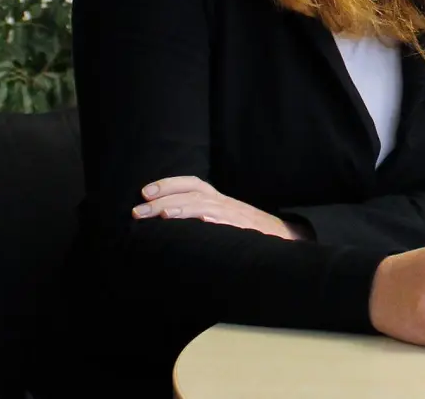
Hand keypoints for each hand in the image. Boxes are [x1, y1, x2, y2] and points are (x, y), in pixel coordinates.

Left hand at [132, 176, 300, 239]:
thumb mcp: (226, 223)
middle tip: (138, 210)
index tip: (145, 193)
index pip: (192, 185)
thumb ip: (205, 221)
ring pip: (203, 204)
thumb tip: (170, 226)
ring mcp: (235, 215)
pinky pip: (223, 220)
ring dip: (178, 208)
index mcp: (219, 201)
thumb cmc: (251, 235)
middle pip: (192, 191)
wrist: (287, 240)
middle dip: (163, 198)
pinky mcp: (243, 228)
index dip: (168, 185)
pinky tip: (191, 221)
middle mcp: (225, 203)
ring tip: (157, 215)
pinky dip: (207, 218)